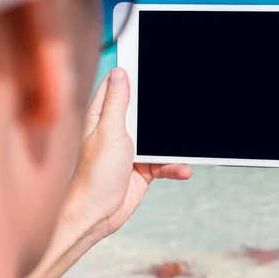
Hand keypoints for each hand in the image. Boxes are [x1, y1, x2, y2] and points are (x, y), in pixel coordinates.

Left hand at [70, 68, 191, 239]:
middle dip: (161, 112)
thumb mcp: (109, 133)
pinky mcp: (143, 168)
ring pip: (159, 138)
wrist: (98, 213)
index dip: (133, 74)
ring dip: (172, 146)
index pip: (118, 87)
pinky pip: (164, 162)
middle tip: (180, 109)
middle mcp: (117, 131)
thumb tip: (120, 73)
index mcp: (103, 117)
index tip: (151, 63)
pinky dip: (173, 166)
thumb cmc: (94, 176)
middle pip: (145, 112)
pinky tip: (182, 169)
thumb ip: (117, 103)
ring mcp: (131, 150)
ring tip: (184, 151)